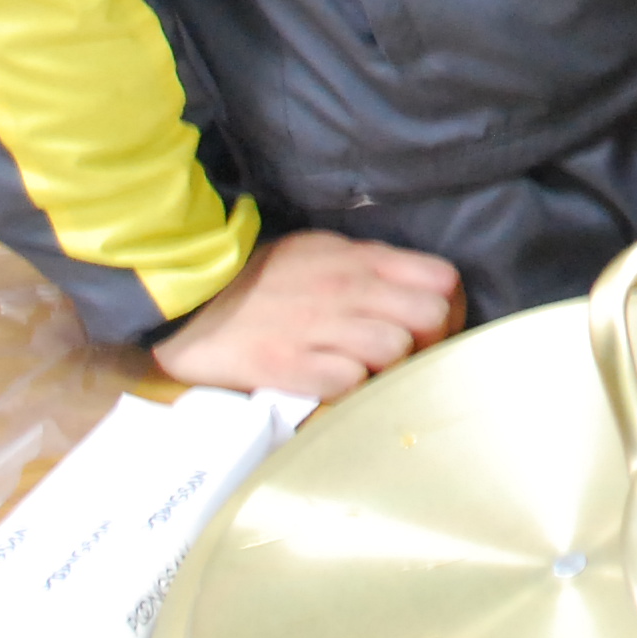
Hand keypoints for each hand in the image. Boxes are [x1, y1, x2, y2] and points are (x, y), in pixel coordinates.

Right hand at [154, 229, 463, 398]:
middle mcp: (347, 290)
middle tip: (405, 355)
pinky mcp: (289, 366)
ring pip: (395, 350)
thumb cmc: (258, 275)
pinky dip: (349, 387)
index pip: (442, 279)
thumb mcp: (319, 250)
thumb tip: (411, 286)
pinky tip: (331, 382)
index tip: (433, 327)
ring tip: (363, 369)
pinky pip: (349, 382)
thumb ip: (367, 265)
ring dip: (388, 367)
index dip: (449, 307)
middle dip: (429, 341)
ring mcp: (319, 329)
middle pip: (431, 317)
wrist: (187, 298)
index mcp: (358, 260)